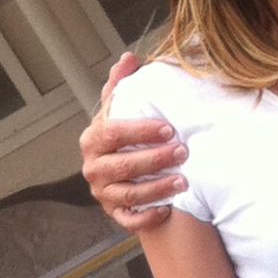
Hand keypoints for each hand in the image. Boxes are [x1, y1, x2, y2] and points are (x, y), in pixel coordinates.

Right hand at [80, 52, 184, 232]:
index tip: (168, 128)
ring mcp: (104, 193)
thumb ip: (121, 86)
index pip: (113, 132)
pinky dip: (148, 217)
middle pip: (123, 165)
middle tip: (183, 151)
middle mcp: (94, 168)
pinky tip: (168, 209)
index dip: (140, 131)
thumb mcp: (119, 110)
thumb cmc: (123, 137)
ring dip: (158, 188)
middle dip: (154, 159)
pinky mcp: (115, 213)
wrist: (122, 171)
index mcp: (93, 140)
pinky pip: (129, 220)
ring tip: (184, 180)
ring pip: (130, 194)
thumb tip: (129, 58)